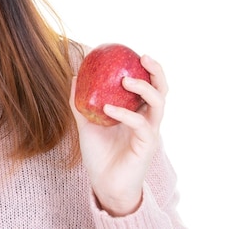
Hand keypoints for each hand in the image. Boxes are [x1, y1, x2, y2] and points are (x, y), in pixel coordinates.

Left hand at [69, 54, 167, 215]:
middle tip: (143, 58)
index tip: (135, 52)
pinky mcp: (146, 146)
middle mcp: (147, 119)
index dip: (147, 68)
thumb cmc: (99, 153)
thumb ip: (81, 102)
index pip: (149, 85)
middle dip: (157, 72)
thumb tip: (74, 76)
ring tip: (126, 81)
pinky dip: (125, 114)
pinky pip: (140, 125)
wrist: (104, 183)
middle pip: (162, 90)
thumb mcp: (86, 123)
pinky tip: (108, 108)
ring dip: (144, 89)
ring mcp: (149, 132)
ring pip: (158, 104)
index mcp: (137, 112)